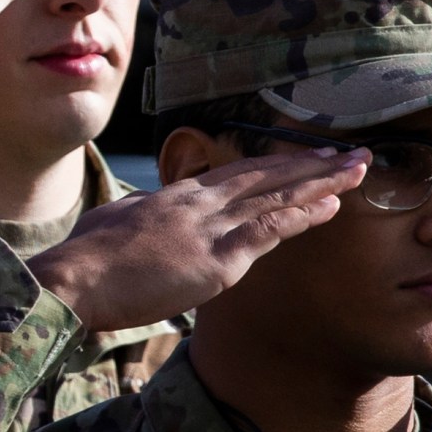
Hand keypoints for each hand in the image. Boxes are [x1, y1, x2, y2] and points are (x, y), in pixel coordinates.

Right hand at [26, 148, 369, 331]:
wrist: (73, 280)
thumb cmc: (83, 262)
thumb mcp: (112, 227)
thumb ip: (137, 216)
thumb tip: (140, 211)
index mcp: (172, 198)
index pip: (233, 176)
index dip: (272, 167)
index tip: (303, 157)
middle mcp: (197, 203)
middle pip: (265, 177)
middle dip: (310, 164)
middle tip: (350, 152)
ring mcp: (210, 228)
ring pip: (278, 196)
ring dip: (323, 181)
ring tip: (358, 168)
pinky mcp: (217, 260)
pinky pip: (272, 231)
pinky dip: (305, 215)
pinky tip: (333, 206)